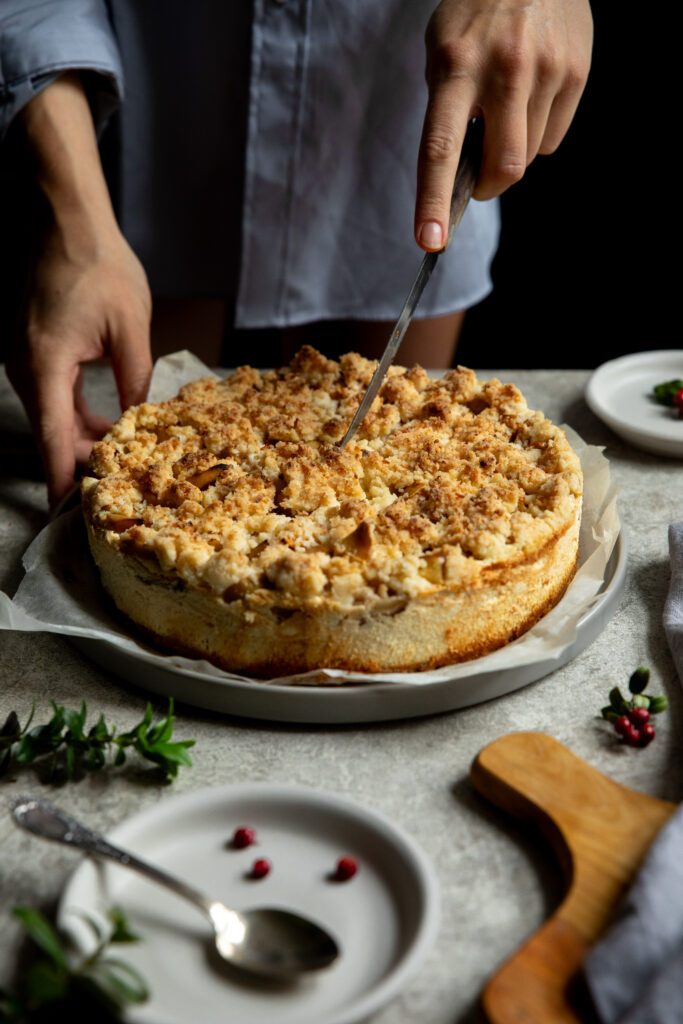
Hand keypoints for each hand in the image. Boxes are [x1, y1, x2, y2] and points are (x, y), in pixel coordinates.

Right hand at [7, 221, 151, 506]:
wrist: (66, 220)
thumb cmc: (99, 265)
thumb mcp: (130, 329)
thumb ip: (134, 380)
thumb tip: (138, 421)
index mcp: (45, 364)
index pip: (51, 437)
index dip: (62, 476)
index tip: (68, 510)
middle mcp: (25, 366)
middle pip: (51, 430)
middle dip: (82, 457)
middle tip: (120, 479)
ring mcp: (23, 356)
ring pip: (51, 413)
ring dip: (81, 435)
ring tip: (121, 452)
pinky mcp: (31, 348)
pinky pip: (51, 393)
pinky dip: (74, 411)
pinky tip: (105, 421)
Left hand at [415, 0, 592, 249]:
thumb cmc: (476, 13)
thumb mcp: (442, 50)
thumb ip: (447, 110)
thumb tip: (459, 174)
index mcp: (455, 66)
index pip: (439, 148)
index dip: (433, 200)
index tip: (430, 240)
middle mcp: (503, 70)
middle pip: (503, 168)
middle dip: (488, 187)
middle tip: (478, 179)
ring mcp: (545, 70)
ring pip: (529, 156)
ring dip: (513, 153)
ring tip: (506, 110)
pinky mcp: (577, 71)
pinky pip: (554, 136)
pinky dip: (539, 132)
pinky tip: (532, 95)